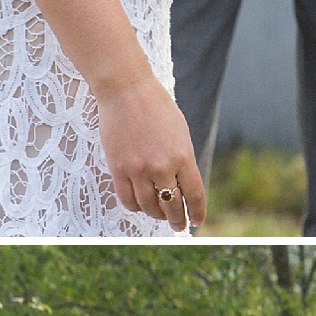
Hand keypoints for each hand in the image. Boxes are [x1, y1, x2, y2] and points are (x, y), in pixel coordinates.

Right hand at [95, 71, 204, 228]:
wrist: (126, 90)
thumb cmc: (156, 107)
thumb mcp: (180, 132)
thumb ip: (183, 160)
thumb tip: (183, 186)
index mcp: (183, 156)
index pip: (194, 195)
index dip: (197, 212)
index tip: (196, 221)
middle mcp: (162, 166)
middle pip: (172, 206)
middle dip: (177, 220)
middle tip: (177, 226)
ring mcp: (139, 169)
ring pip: (149, 207)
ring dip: (156, 215)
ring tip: (159, 215)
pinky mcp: (118, 168)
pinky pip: (127, 200)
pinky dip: (135, 207)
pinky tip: (140, 205)